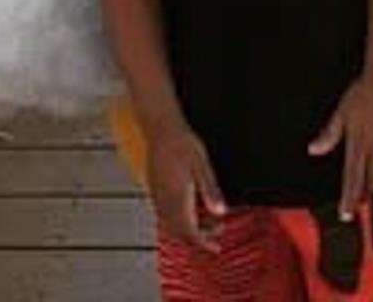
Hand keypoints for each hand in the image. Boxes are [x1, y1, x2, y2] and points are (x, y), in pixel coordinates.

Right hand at [145, 121, 227, 248]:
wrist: (159, 125)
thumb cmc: (181, 140)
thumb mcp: (202, 164)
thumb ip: (210, 190)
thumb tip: (220, 212)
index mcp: (177, 196)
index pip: (189, 231)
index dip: (203, 243)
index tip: (215, 247)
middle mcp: (164, 199)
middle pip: (178, 232)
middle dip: (197, 238)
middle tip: (214, 233)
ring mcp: (156, 193)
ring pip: (169, 224)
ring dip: (186, 229)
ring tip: (204, 220)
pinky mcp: (152, 186)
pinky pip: (162, 212)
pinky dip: (176, 218)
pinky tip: (186, 208)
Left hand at [308, 68, 372, 218]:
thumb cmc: (364, 90)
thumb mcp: (341, 112)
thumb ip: (329, 134)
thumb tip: (313, 149)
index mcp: (359, 144)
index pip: (352, 179)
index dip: (349, 199)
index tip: (346, 213)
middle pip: (372, 184)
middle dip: (367, 201)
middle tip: (363, 214)